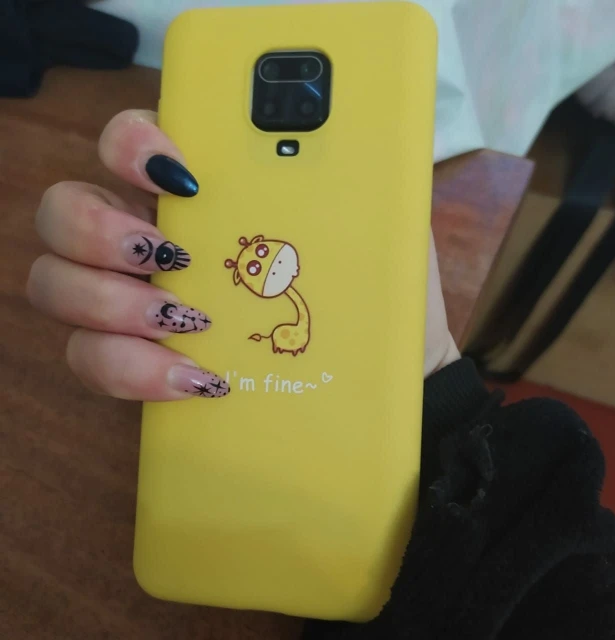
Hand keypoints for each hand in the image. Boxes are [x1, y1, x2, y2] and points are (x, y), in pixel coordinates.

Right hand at [27, 109, 456, 400]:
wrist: (374, 366)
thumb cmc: (371, 289)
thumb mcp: (373, 225)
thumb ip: (347, 178)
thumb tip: (340, 136)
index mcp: (199, 193)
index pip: (128, 141)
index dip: (131, 144)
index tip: (181, 174)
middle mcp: (151, 236)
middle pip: (66, 211)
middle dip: (100, 231)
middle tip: (170, 257)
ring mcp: (135, 300)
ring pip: (58, 286)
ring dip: (110, 304)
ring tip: (189, 321)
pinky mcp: (139, 362)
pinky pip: (93, 361)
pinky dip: (131, 370)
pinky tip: (194, 378)